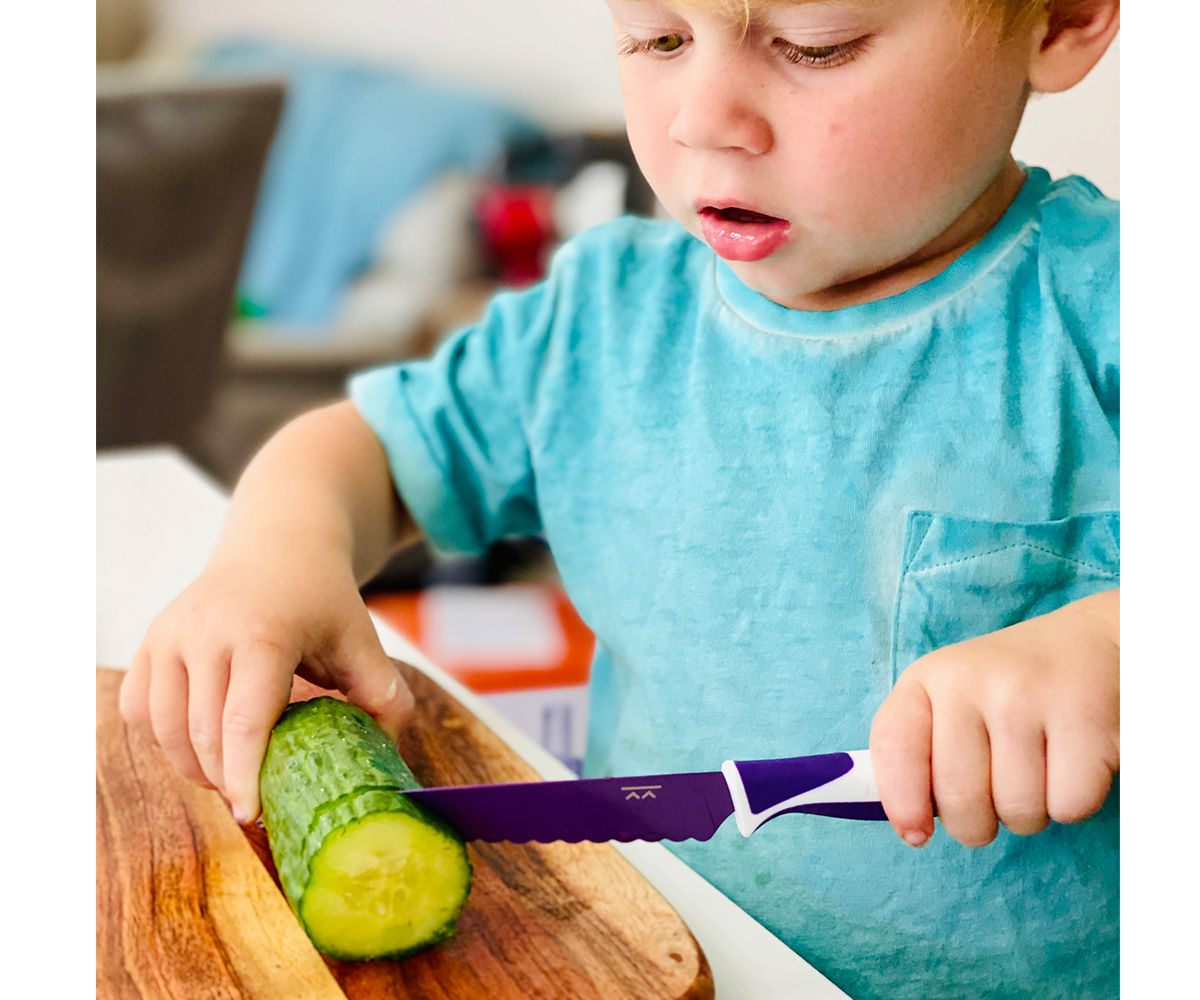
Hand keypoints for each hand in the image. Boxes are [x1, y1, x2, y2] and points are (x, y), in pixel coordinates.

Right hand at [119, 549, 413, 823]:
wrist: (278, 546)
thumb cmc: (321, 598)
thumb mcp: (359, 639)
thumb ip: (383, 693)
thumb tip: (391, 752)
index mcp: (263, 633)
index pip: (242, 720)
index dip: (243, 775)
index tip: (251, 815)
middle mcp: (207, 631)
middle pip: (203, 733)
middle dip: (224, 779)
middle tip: (251, 800)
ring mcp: (171, 635)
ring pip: (165, 728)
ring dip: (192, 766)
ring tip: (228, 775)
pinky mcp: (151, 640)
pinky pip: (139, 709)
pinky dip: (162, 739)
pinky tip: (197, 744)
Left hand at [869, 590, 1118, 847]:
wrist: (1099, 641)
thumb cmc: (1016, 688)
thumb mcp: (955, 699)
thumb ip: (923, 751)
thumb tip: (911, 830)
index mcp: (929, 678)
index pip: (893, 746)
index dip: (901, 801)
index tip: (916, 834)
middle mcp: (970, 681)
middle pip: (959, 802)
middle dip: (979, 825)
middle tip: (996, 798)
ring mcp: (1025, 697)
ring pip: (1017, 812)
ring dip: (1031, 813)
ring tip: (1040, 769)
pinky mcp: (1083, 717)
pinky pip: (1069, 806)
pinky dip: (1075, 803)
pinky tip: (1075, 763)